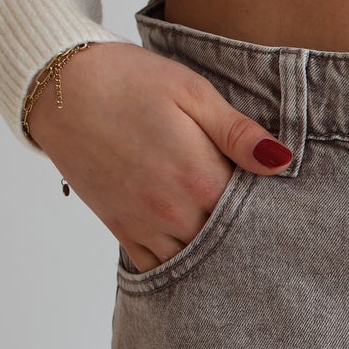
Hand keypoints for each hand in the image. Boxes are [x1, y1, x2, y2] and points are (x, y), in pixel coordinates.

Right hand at [26, 42, 295, 271]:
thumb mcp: (193, 92)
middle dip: (250, 234)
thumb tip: (282, 161)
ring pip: (197, 261)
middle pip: (229, 243)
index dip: (274, 207)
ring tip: (235, 235)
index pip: (256, 212)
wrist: (61, 88)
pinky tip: (197, 248)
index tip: (286, 200)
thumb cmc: (130, 81)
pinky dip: (181, 264)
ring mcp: (145, 225)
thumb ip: (238, 133)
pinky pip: (158, 266)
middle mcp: (173, 212)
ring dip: (217, 253)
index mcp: (199, 177)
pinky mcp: (121, 229)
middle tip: (268, 224)